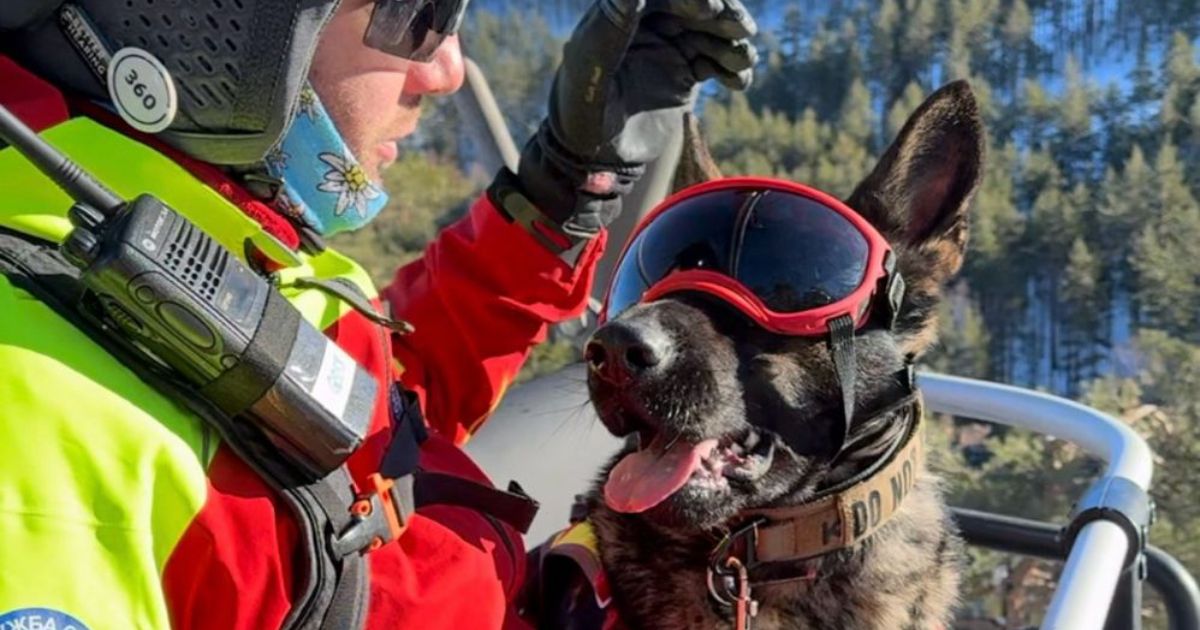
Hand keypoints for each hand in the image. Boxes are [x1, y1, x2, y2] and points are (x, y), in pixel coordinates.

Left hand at [491, 0, 757, 252]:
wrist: (593, 158)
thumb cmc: (580, 113)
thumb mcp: (591, 70)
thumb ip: (611, 30)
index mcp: (619, 15)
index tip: (710, 9)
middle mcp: (646, 26)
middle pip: (694, 7)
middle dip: (723, 15)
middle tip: (741, 31)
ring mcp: (667, 49)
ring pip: (711, 33)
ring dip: (733, 43)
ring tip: (743, 61)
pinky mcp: (683, 74)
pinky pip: (716, 63)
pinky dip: (733, 69)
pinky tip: (739, 82)